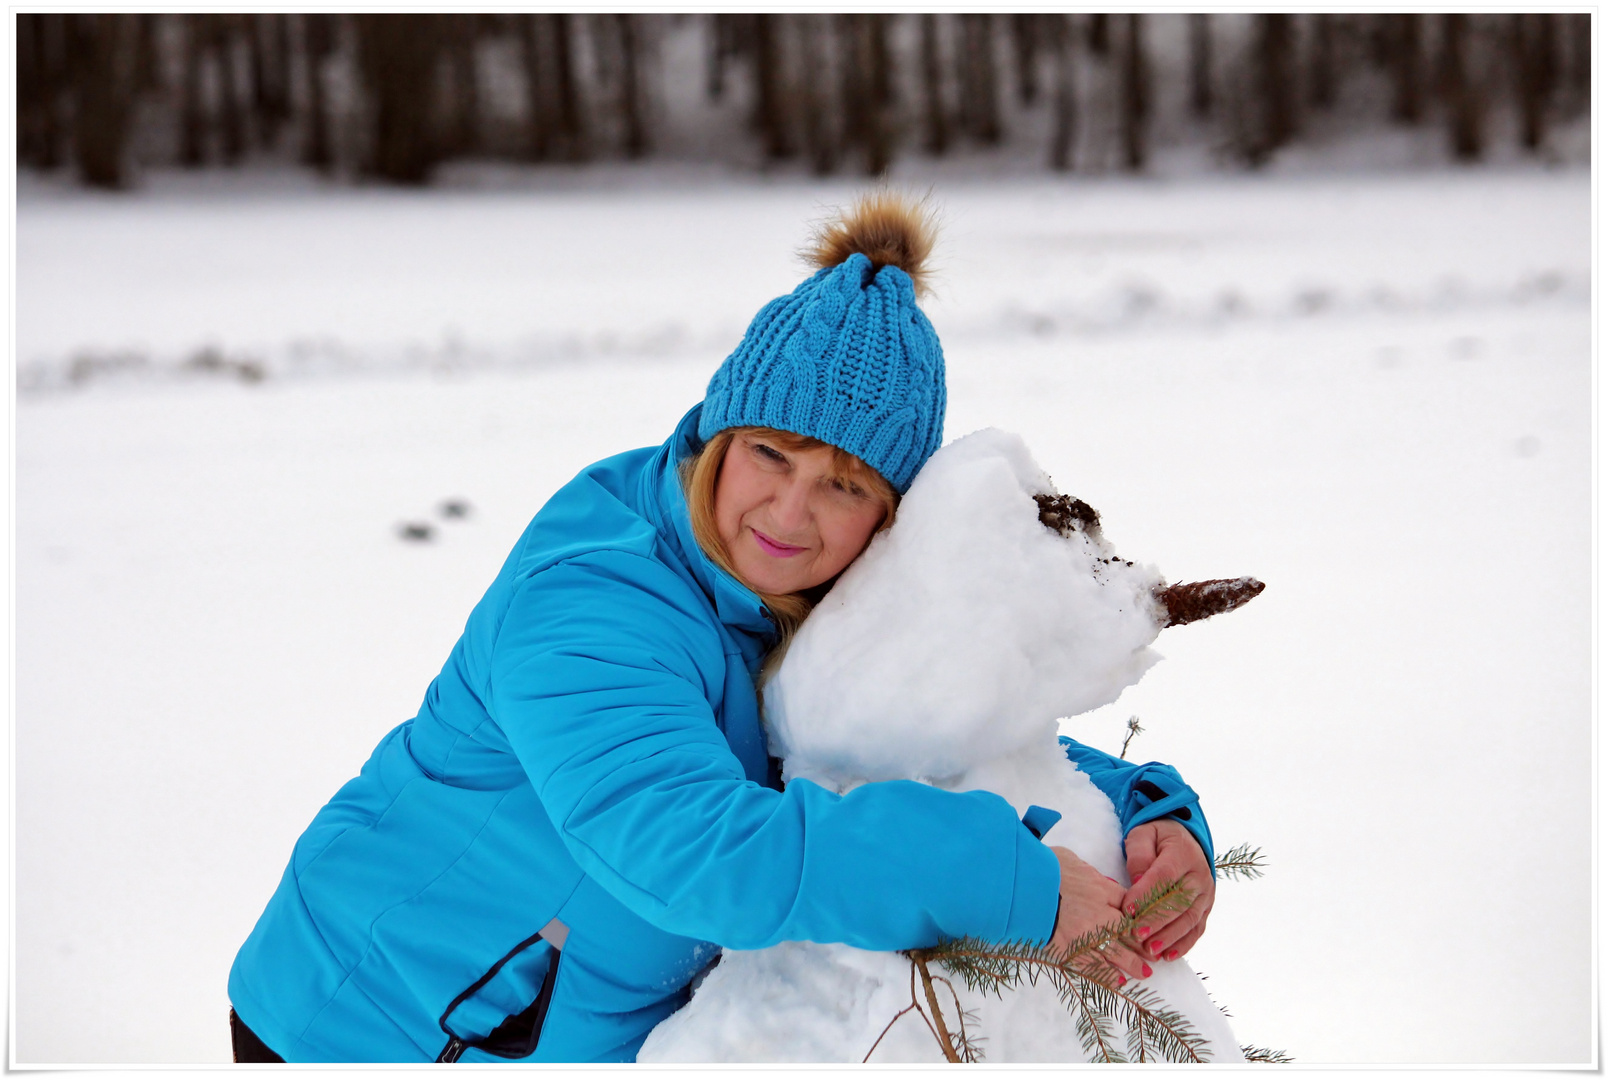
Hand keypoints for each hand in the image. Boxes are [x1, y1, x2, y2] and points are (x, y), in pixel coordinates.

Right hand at [1047, 846, 1149, 983]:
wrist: (1023, 885)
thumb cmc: (1048, 869)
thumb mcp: (1078, 863)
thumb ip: (1095, 878)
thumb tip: (1106, 887)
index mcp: (1103, 891)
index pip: (1130, 907)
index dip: (1142, 920)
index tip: (1149, 929)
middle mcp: (1099, 916)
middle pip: (1129, 934)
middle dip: (1143, 948)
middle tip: (1154, 958)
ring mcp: (1085, 935)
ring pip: (1115, 954)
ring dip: (1131, 965)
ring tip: (1142, 973)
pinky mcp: (1069, 950)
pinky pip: (1092, 966)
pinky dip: (1106, 974)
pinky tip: (1117, 980)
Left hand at [1121, 818, 1214, 962]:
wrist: (1184, 840)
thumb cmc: (1157, 839)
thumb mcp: (1143, 835)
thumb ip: (1139, 854)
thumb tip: (1137, 881)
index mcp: (1183, 854)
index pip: (1164, 877)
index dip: (1146, 894)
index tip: (1128, 910)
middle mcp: (1199, 875)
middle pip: (1179, 902)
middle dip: (1157, 921)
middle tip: (1136, 935)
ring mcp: (1206, 894)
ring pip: (1189, 919)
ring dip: (1169, 937)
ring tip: (1149, 950)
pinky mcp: (1206, 908)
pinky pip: (1197, 929)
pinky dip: (1183, 944)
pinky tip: (1168, 956)